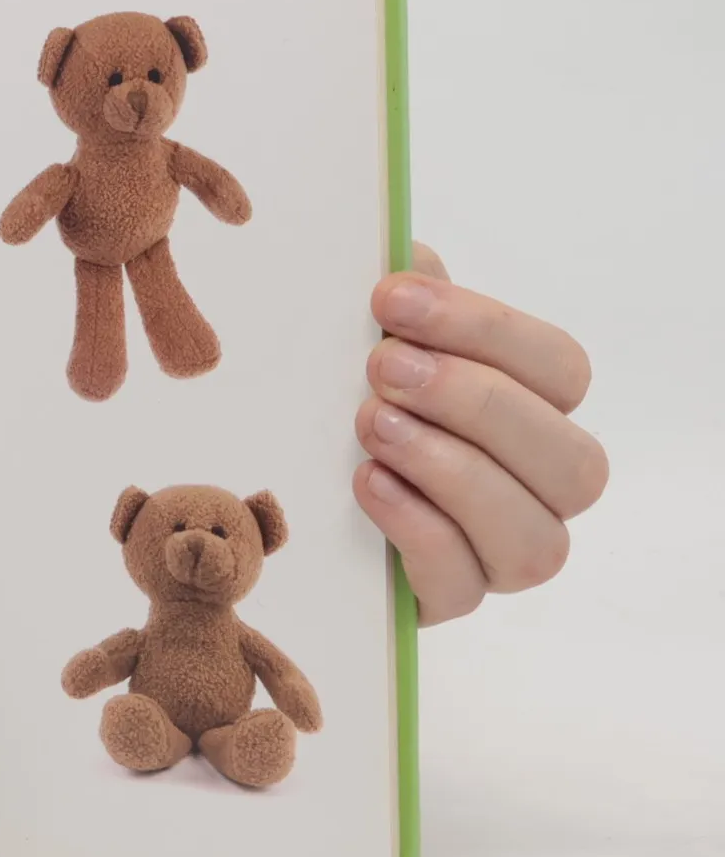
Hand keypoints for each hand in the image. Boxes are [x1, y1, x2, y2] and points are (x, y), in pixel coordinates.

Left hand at [354, 246, 605, 624]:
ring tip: (372, 425)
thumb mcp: (363, 342)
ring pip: (535, 538)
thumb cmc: (345, 400)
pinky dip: (417, 530)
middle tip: (382, 367)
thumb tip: (407, 253)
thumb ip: (402, 305)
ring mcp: (498, 556)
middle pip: (571, 460)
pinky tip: (366, 483)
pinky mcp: (442, 602)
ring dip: (452, 471)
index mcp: (536, 411)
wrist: (285, 494)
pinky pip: (461, 585)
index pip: (559, 368)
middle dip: (476, 404)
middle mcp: (539, 491)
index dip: (483, 328)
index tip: (388, 296)